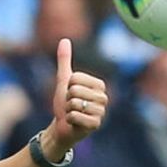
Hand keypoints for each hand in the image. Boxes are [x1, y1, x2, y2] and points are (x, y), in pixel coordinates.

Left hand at [43, 38, 107, 158]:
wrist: (63, 126)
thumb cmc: (65, 103)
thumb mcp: (63, 80)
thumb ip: (65, 60)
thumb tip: (64, 39)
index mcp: (99, 85)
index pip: (76, 78)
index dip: (68, 86)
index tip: (71, 94)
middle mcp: (104, 97)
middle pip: (75, 90)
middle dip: (68, 99)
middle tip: (72, 105)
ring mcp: (101, 112)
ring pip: (75, 103)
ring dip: (68, 110)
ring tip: (73, 114)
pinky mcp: (96, 125)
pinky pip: (75, 116)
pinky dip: (69, 119)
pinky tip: (74, 123)